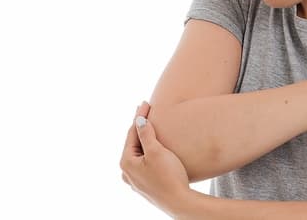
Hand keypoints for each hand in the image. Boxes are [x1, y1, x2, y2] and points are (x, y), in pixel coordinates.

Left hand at [119, 101, 191, 215]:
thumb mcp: (156, 152)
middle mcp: (127, 172)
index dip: (139, 116)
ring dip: (145, 139)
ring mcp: (136, 180)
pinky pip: (144, 163)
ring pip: (139, 153)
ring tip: (150, 126)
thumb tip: (138, 120)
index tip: (146, 103)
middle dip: (140, 127)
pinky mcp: (146, 185)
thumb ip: (146, 134)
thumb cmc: (169, 176)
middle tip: (146, 111)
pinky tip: (154, 148)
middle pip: (134, 143)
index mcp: (126, 162)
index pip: (132, 133)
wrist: (180, 202)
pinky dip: (149, 152)